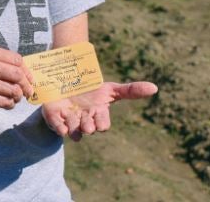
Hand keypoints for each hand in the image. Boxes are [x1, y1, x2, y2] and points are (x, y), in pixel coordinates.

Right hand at [0, 44, 33, 113]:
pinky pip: (6, 102)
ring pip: (14, 90)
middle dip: (26, 84)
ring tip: (16, 97)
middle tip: (29, 90)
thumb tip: (24, 71)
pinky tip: (7, 102)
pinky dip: (10, 104)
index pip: (16, 59)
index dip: (26, 69)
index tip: (29, 77)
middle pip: (17, 74)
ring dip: (18, 95)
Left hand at [41, 81, 157, 141]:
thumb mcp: (111, 88)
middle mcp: (84, 120)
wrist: (69, 80)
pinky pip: (56, 127)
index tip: (98, 113)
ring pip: (73, 130)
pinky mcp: (54, 117)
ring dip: (73, 125)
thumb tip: (155, 88)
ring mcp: (69, 120)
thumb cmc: (92, 88)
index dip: (101, 122)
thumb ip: (131, 90)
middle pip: (88, 129)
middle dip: (88, 126)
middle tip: (86, 122)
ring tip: (71, 115)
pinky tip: (61, 125)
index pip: (102, 124)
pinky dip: (58, 127)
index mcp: (98, 114)